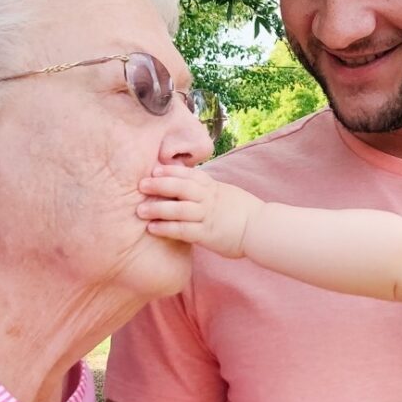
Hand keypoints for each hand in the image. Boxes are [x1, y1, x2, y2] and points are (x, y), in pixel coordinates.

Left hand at [137, 164, 260, 257]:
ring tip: (140, 210)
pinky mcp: (207, 233)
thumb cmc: (243, 212)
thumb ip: (208, 190)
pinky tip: (153, 228)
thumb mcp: (226, 193)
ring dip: (158, 208)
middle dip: (160, 184)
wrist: (261, 229)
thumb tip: (189, 187)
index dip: (172, 171)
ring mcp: (208, 215)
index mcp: (213, 187)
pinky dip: (167, 228)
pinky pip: (183, 230)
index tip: (155, 168)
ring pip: (179, 208)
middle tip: (141, 184)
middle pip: (181, 187)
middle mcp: (209, 198)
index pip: (190, 174)